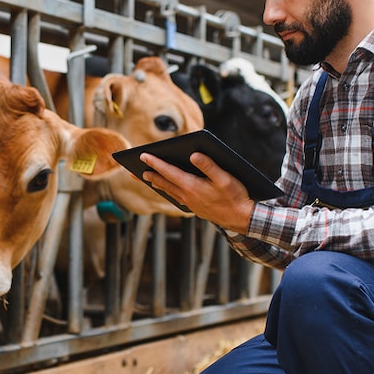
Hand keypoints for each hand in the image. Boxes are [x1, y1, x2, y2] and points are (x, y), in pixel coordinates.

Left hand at [140, 151, 255, 233]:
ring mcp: (190, 203)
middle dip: (148, 174)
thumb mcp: (225, 178)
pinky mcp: (195, 207)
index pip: (169, 172)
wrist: (241, 219)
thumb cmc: (235, 197)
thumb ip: (209, 165)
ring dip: (155, 183)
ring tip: (144, 177)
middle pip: (163, 182)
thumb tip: (193, 154)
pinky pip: (175, 197)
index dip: (155, 162)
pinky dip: (167, 190)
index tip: (142, 155)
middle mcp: (187, 195)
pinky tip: (166, 188)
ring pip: (168, 191)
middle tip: (132, 169)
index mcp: (192, 186)